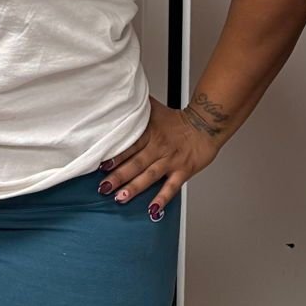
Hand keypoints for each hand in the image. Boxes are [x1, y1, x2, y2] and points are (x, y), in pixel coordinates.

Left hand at [97, 95, 221, 220]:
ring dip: (134, 188)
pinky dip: (162, 199)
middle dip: (118, 177)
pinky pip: (171, 187)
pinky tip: (153, 210)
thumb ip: (136, 106)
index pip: (129, 146)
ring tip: (120, 198)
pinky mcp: (182, 171)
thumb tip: (120, 95)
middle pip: (135, 163)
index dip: (115, 156)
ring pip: (149, 176)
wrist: (205, 125)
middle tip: (104, 187)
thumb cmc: (177, 119)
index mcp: (149, 133)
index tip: (100, 165)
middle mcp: (157, 148)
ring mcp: (170, 161)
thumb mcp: (153, 108)